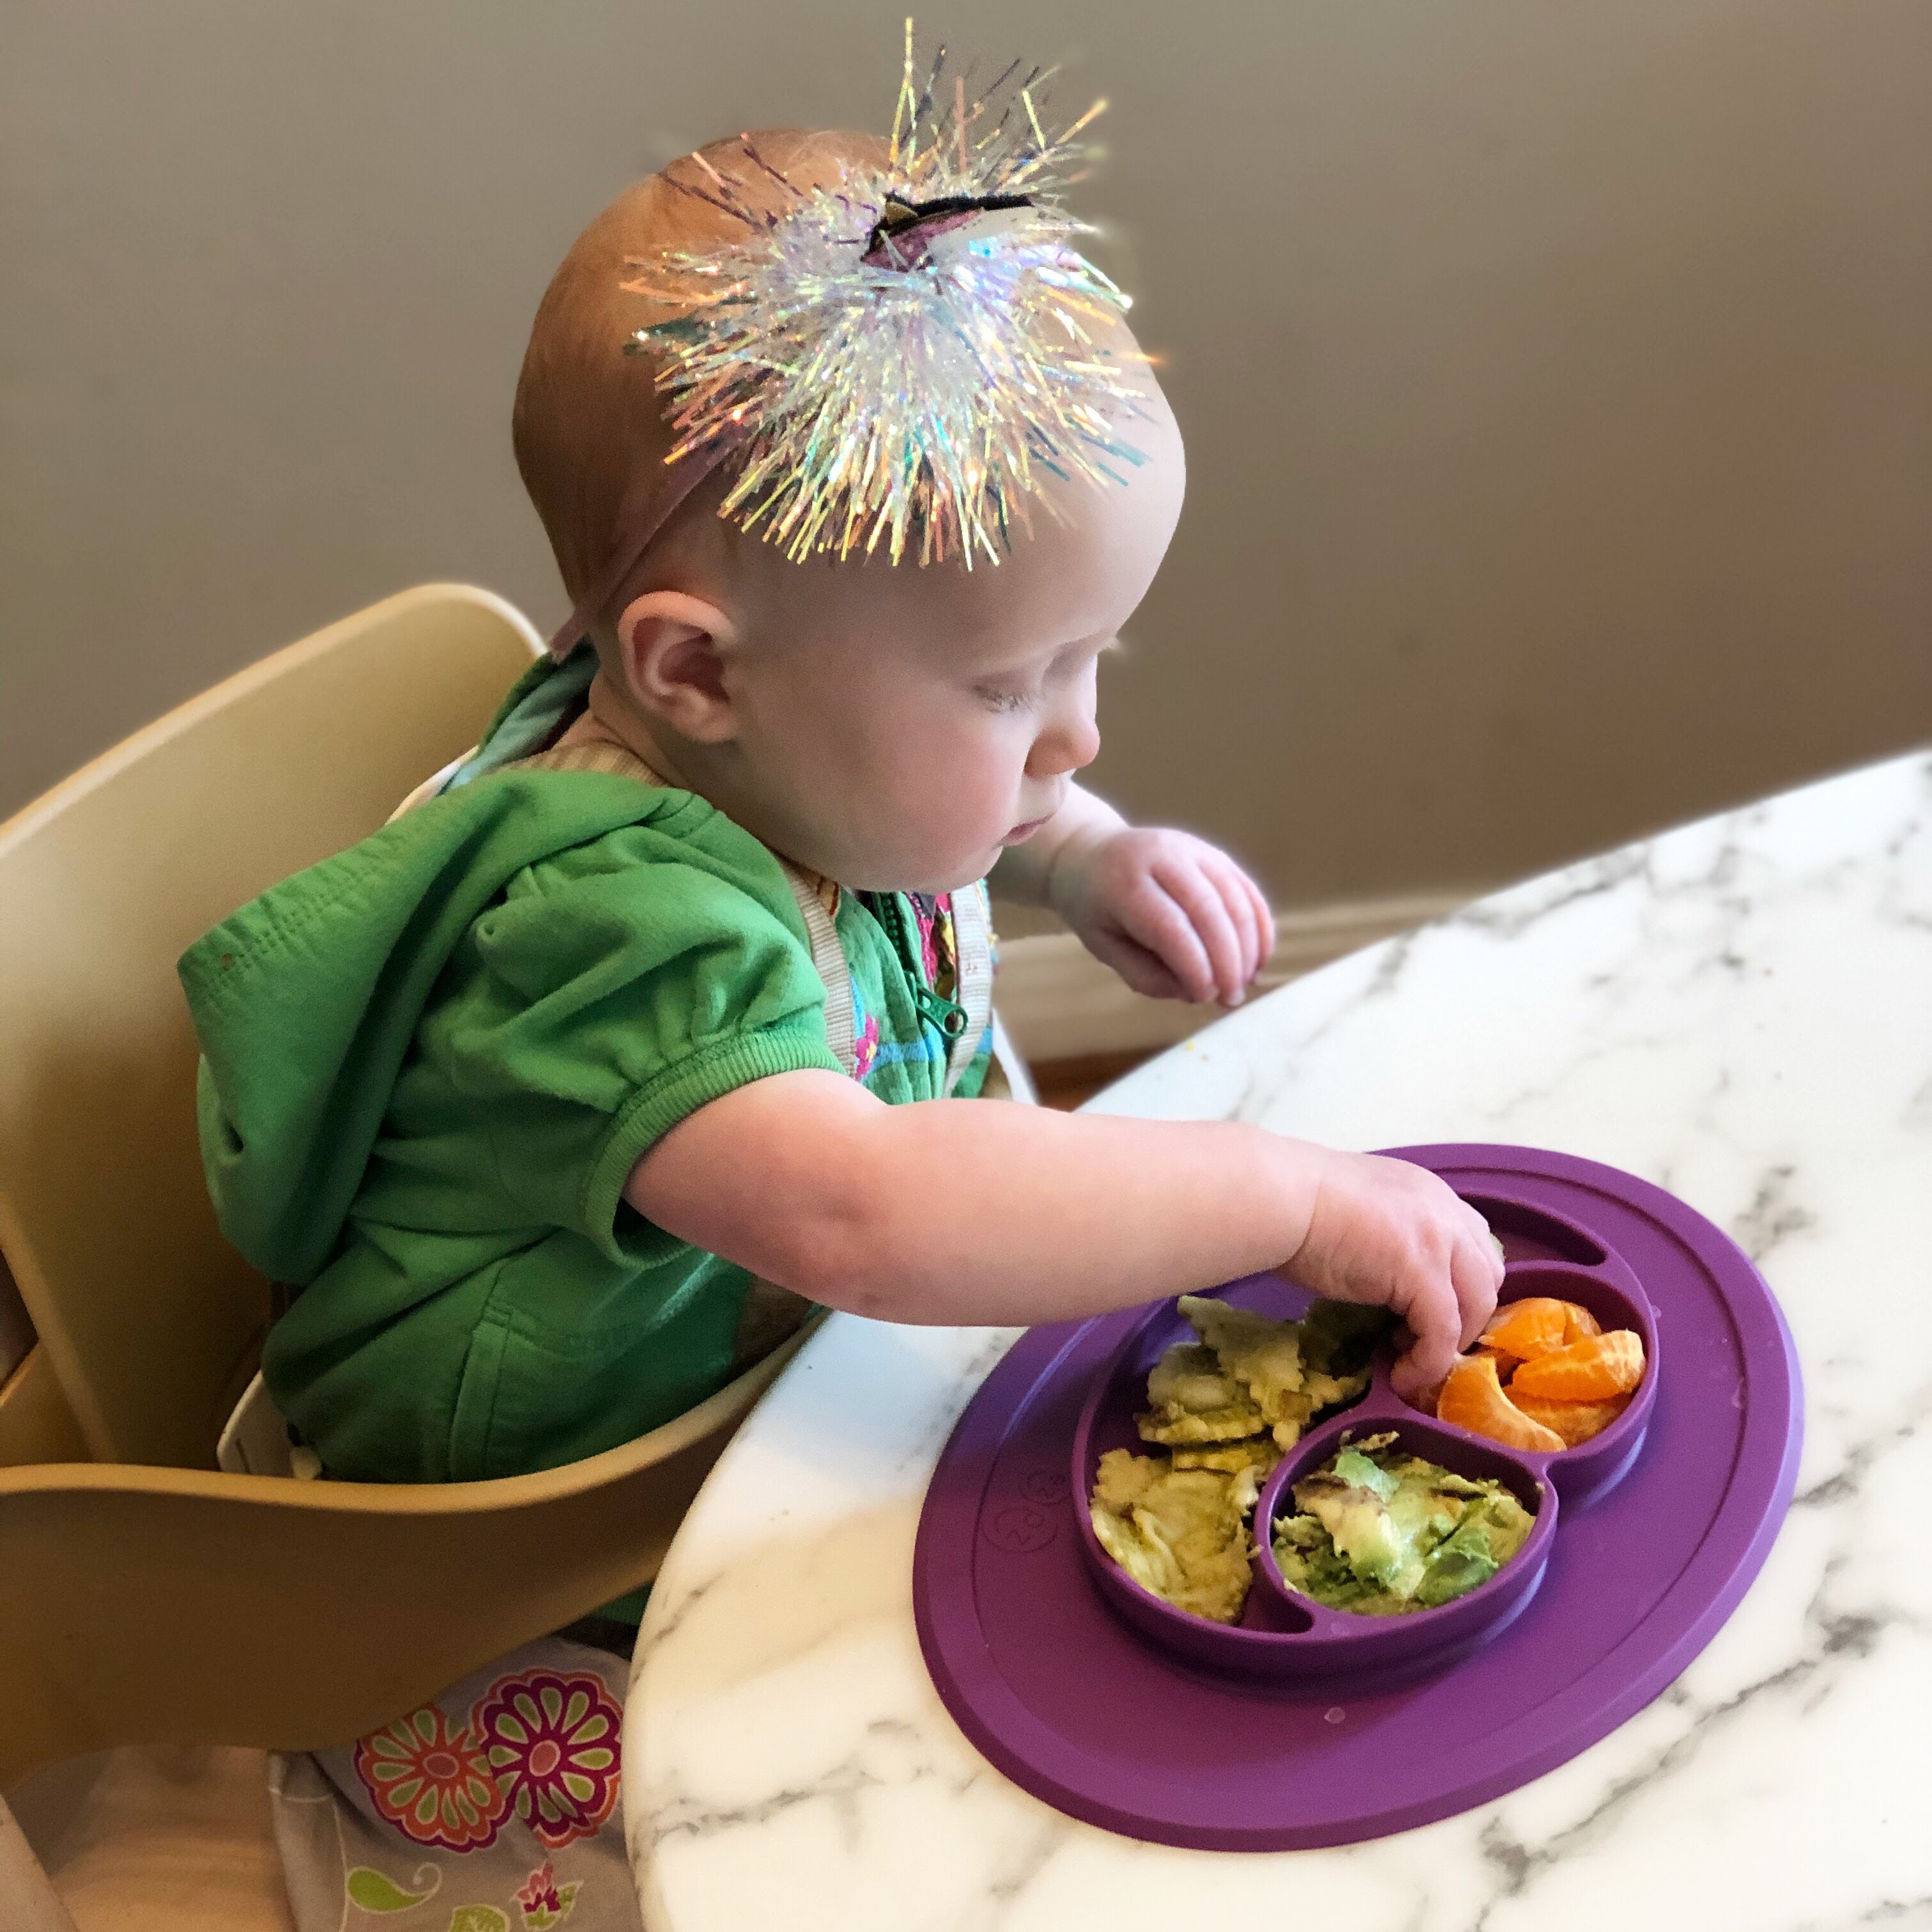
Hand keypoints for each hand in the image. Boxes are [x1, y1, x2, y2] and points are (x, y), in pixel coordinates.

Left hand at [1048, 826, 1275, 1005]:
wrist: (1090, 855)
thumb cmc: (1095, 908)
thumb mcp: (1104, 947)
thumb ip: (1147, 974)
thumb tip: (1200, 992)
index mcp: (1124, 881)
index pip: (1170, 926)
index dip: (1195, 966)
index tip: (1205, 997)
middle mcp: (1162, 855)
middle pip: (1210, 909)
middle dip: (1228, 961)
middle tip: (1231, 999)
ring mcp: (1193, 849)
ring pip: (1236, 898)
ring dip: (1248, 947)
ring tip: (1243, 984)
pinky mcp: (1214, 854)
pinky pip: (1247, 890)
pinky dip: (1259, 927)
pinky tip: (1257, 960)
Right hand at [1282, 1151, 1502, 1398]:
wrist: (1279, 1199)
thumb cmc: (1298, 1207)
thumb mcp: (1362, 1215)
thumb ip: (1391, 1240)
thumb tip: (1390, 1286)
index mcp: (1430, 1194)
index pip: (1475, 1246)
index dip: (1461, 1288)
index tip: (1428, 1316)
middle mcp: (1446, 1211)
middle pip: (1487, 1277)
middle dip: (1465, 1317)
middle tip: (1424, 1341)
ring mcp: (1439, 1239)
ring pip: (1476, 1307)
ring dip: (1449, 1344)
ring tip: (1411, 1360)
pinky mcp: (1422, 1271)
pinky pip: (1442, 1332)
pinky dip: (1427, 1362)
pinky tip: (1400, 1374)